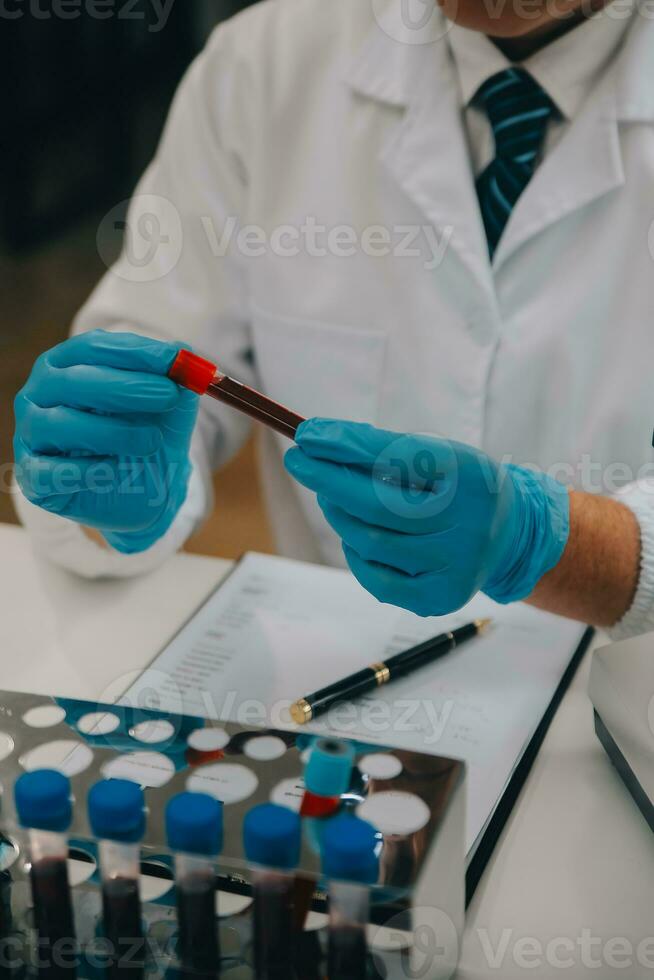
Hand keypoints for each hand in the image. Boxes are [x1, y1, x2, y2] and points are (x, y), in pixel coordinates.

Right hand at [14, 330, 197, 553]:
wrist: (137, 492)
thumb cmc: (143, 437)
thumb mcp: (168, 410)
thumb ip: (177, 382)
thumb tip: (186, 351)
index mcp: (66, 365)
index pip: (92, 348)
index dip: (134, 352)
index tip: (173, 360)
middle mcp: (40, 394)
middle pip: (74, 381)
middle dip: (126, 387)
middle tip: (168, 395)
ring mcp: (31, 435)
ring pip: (62, 424)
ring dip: (113, 431)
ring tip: (153, 441)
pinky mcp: (33, 477)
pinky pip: (53, 471)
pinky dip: (88, 471)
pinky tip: (116, 470)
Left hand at [285, 419, 569, 616]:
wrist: (509, 536)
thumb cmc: (458, 486)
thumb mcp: (438, 455)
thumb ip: (386, 450)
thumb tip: (318, 441)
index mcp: (470, 477)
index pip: (399, 456)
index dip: (348, 445)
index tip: (308, 433)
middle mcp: (468, 525)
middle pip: (377, 505)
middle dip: (328, 480)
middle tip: (299, 462)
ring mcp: (455, 567)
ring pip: (370, 542)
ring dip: (339, 515)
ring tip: (332, 496)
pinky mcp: (440, 598)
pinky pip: (377, 578)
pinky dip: (356, 553)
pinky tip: (356, 536)